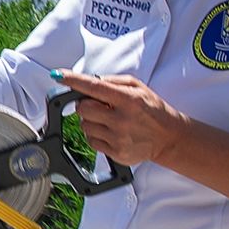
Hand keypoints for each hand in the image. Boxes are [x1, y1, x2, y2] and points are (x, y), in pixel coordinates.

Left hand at [55, 70, 186, 165]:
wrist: (169, 137)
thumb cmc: (152, 109)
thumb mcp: (138, 88)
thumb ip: (113, 82)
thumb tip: (89, 81)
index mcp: (128, 99)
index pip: (94, 87)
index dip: (73, 80)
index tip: (58, 75)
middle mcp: (122, 119)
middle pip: (83, 109)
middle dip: (86, 106)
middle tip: (100, 106)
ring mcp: (119, 138)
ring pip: (84, 126)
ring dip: (91, 121)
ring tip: (109, 120)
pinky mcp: (116, 153)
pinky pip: (91, 141)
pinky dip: (96, 136)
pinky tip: (111, 132)